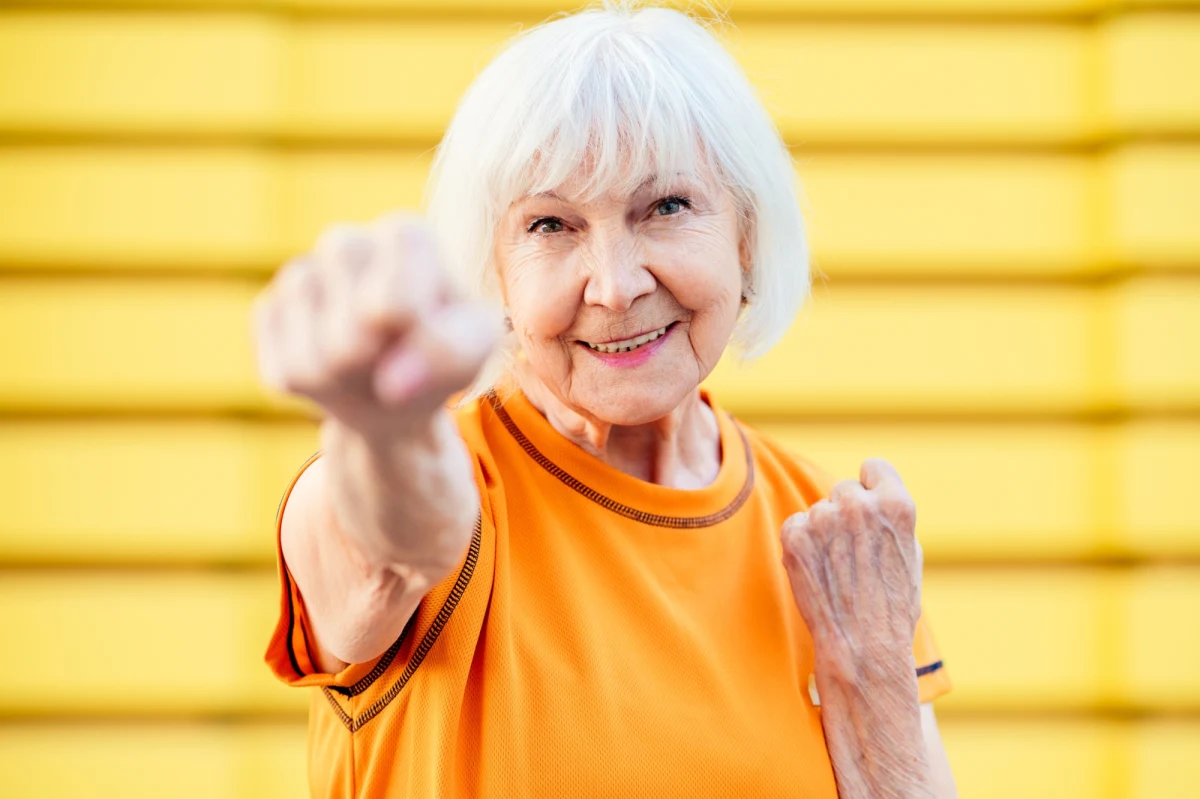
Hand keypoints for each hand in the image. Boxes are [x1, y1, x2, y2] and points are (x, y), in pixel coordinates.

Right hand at [252, 214, 501, 438]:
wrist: (397, 381)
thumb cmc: (442, 348)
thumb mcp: (474, 345)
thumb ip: (453, 352)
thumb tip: (393, 383)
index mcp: (405, 236)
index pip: (394, 301)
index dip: (406, 338)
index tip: (422, 333)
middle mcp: (346, 243)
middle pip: (351, 340)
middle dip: (379, 370)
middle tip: (399, 361)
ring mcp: (300, 276)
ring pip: (313, 363)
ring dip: (347, 385)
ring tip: (369, 368)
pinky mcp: (268, 311)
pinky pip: (284, 373)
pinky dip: (316, 393)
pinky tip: (335, 374)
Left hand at [780, 458, 922, 676]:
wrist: (863, 646)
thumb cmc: (892, 606)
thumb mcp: (909, 553)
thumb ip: (890, 517)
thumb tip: (871, 494)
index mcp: (896, 503)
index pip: (875, 467)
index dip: (871, 487)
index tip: (869, 505)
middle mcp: (858, 504)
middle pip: (844, 489)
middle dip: (846, 513)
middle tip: (854, 552)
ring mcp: (823, 517)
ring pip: (820, 510)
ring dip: (824, 532)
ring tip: (838, 570)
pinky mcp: (794, 534)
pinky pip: (797, 526)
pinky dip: (803, 546)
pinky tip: (818, 573)